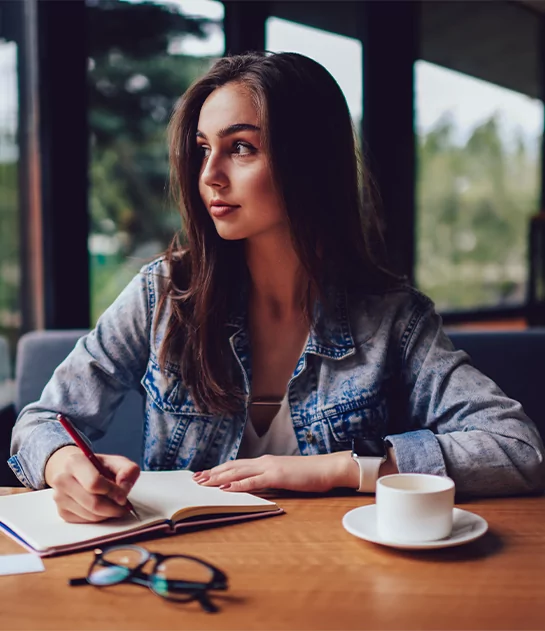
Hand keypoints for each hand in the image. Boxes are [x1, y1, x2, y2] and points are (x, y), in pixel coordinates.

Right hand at [44, 446, 139, 522]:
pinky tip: (103, 508)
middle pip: (93, 503)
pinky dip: (99, 517)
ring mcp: (59, 498)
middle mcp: (62, 480)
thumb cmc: (97, 466)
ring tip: (115, 506)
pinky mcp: (62, 512)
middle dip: (113, 507)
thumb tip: (124, 489)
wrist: (74, 470)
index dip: (112, 492)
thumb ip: (127, 470)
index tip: (123, 496)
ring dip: (108, 514)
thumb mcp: (116, 461)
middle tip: (124, 506)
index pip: (94, 483)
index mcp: (75, 462)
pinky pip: (86, 521)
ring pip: (90, 515)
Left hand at [193, 452, 356, 493]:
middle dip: (213, 473)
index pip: (237, 465)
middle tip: (196, 479)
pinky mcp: (277, 476)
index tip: (204, 474)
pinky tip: (226, 488)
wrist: (328, 468)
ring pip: (238, 472)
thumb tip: (254, 488)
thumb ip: (269, 481)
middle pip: (233, 466)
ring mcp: (270, 467)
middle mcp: (264, 461)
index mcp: (265, 462)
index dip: (219, 469)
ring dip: (219, 477)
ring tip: (204, 483)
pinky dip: (238, 484)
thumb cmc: (309, 474)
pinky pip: (254, 481)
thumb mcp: (284, 477)